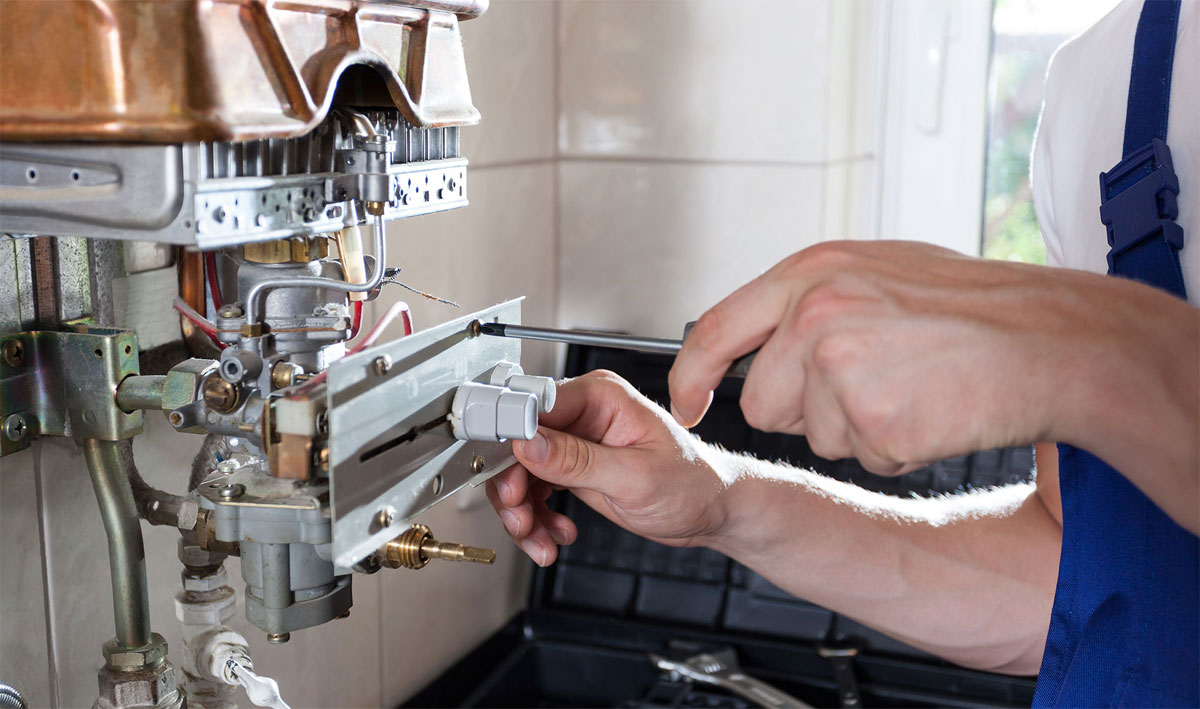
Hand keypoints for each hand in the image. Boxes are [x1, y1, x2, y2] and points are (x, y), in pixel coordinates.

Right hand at [485, 370, 731, 565]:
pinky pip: (534, 491)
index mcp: (600, 396)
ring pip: (520, 473)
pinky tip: (553, 536)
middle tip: (521, 518)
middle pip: (518, 444)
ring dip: (522, 512)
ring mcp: (574, 442)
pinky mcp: (571, 468)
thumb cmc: (692, 483)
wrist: (710, 510)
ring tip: (540, 539)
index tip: (503, 475)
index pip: (535, 408)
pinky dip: (536, 519)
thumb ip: (578, 460)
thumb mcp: (634, 476)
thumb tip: (529, 443)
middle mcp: (582, 413)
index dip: (512, 440)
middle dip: (514, 488)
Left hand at [669, 241, 1085, 473]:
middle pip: (764, 404)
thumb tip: (761, 340)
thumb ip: (812, 300)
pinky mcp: (872, 417)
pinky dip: (899, 450)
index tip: (688, 403)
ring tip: (915, 388)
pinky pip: (864, 458)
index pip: (715, 330)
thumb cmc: (976, 307)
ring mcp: (840, 365)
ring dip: (859, 430)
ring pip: (813, 437)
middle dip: (808, 411)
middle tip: (878, 383)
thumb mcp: (879, 273)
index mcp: (812, 270)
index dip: (693, 377)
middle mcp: (815, 312)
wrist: (1053, 338)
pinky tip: (935, 411)